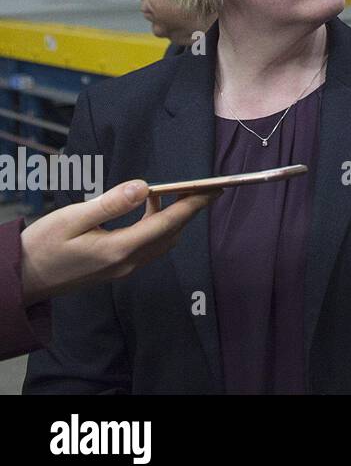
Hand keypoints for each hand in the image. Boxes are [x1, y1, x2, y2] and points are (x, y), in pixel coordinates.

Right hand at [20, 180, 218, 305]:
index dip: (193, 204)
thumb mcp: (73, 218)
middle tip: (203, 186)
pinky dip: (157, 225)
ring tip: (173, 191)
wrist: (21, 279)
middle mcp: (128, 262)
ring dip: (173, 217)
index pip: (168, 223)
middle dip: (190, 209)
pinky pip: (149, 246)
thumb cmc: (42, 246)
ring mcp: (123, 268)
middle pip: (171, 233)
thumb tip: (143, 186)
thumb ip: (111, 203)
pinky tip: (147, 207)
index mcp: (119, 249)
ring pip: (163, 241)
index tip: (213, 189)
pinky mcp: (117, 268)